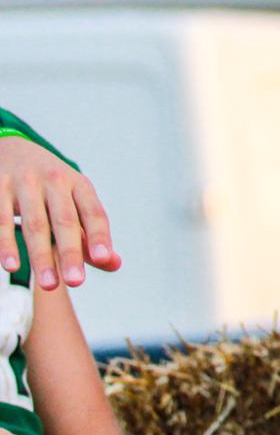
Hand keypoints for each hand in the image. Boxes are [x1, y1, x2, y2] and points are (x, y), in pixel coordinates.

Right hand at [0, 136, 117, 289]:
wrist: (9, 149)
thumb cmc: (48, 185)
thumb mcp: (72, 199)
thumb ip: (89, 233)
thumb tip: (114, 263)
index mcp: (78, 183)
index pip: (93, 212)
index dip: (99, 235)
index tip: (104, 259)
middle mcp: (54, 180)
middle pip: (65, 220)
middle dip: (70, 252)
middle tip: (77, 282)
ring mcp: (25, 183)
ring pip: (35, 224)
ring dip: (41, 256)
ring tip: (49, 285)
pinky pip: (2, 219)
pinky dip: (6, 243)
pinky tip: (11, 265)